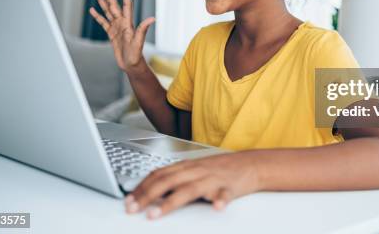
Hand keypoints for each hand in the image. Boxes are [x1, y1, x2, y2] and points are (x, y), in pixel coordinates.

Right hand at [89, 0, 155, 73]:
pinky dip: (98, 16)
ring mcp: (116, 27)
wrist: (131, 64)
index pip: (127, 4)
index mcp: (128, 22)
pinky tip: (92, 9)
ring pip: (107, 11)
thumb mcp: (138, 41)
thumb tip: (153, 18)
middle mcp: (122, 22)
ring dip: (102, 1)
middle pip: (114, 4)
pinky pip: (103, 22)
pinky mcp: (111, 33)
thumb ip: (143, 29)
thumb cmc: (136, 54)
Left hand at [124, 152, 262, 218]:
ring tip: (156, 214)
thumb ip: (174, 178)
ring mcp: (213, 179)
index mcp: (186, 167)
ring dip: (171, 202)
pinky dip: (220, 200)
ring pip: (190, 189)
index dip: (141, 187)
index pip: (158, 175)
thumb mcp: (194, 170)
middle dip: (147, 196)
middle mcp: (197, 171)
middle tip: (133, 209)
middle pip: (168, 181)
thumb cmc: (220, 170)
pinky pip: (225, 194)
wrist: (250, 164)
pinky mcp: (230, 188)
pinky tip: (217, 207)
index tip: (128, 200)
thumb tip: (148, 190)